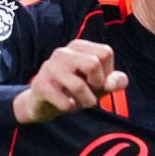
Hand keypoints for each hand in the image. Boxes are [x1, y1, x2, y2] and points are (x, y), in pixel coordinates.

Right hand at [13, 40, 130, 124]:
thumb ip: (114, 81)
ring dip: (86, 101)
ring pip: (79, 85)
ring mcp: (49, 67)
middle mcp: (62, 52)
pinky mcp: (40, 84)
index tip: (97, 81)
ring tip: (80, 103)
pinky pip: (64, 102)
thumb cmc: (75, 91)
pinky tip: (65, 105)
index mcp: (78, 47)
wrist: (43, 105)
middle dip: (97, 85)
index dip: (107, 72)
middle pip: (93, 63)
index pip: (105, 53)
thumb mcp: (99, 85)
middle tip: (90, 93)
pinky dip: (70, 108)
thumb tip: (113, 83)